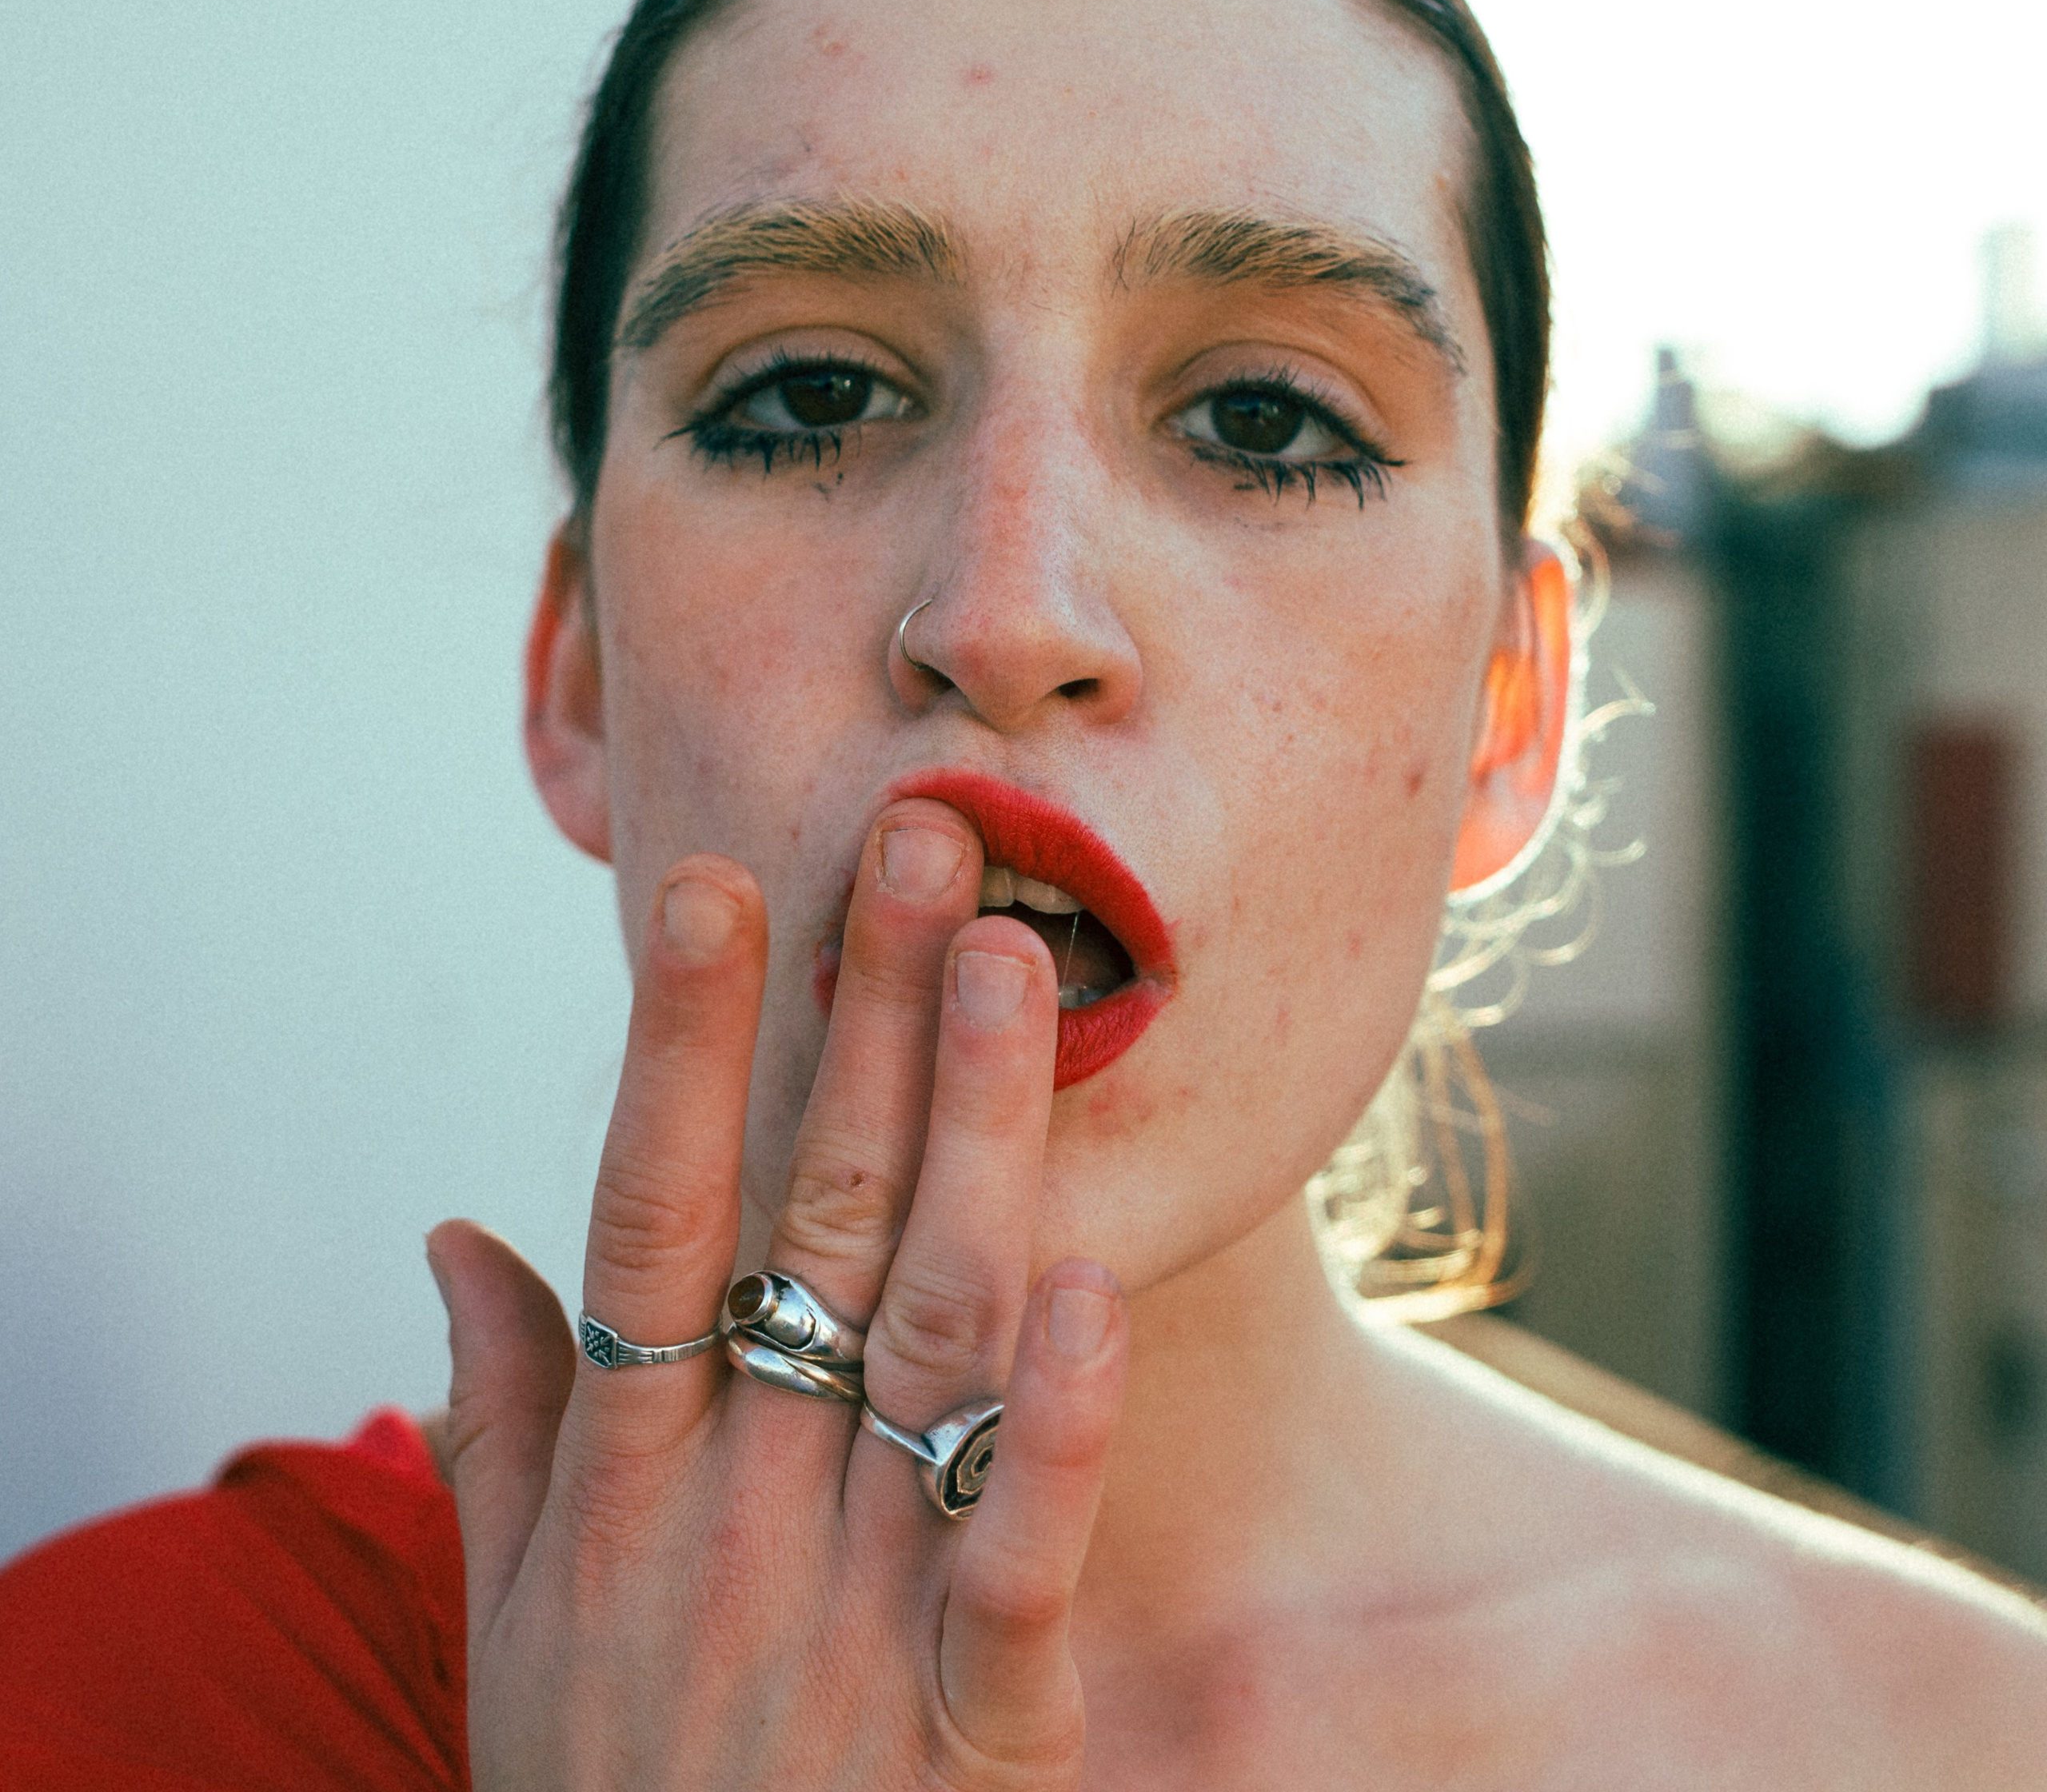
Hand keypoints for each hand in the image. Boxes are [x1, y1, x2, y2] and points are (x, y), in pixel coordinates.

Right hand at [428, 799, 1128, 1788]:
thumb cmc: (610, 1791)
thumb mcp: (511, 1617)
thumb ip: (501, 1416)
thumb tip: (456, 1226)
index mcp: (628, 1475)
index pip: (653, 1212)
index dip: (682, 1045)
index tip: (713, 888)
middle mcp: (740, 1506)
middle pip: (811, 1219)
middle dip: (866, 1021)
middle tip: (928, 847)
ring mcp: (856, 1599)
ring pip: (925, 1328)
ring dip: (972, 1138)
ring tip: (1012, 966)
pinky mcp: (975, 1714)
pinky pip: (1020, 1546)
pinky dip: (1056, 1422)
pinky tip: (1092, 1284)